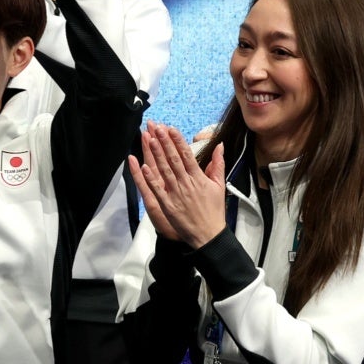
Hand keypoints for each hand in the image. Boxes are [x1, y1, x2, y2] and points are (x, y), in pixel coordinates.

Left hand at [128, 122, 226, 248]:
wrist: (209, 234)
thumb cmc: (214, 211)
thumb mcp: (220, 185)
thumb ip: (218, 164)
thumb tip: (220, 146)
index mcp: (199, 178)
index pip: (187, 155)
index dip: (178, 140)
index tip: (171, 128)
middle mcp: (187, 184)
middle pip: (174, 159)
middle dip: (165, 142)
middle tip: (157, 128)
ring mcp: (176, 194)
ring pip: (164, 170)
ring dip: (156, 155)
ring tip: (150, 140)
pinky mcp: (168, 205)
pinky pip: (158, 189)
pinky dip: (151, 178)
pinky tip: (143, 166)